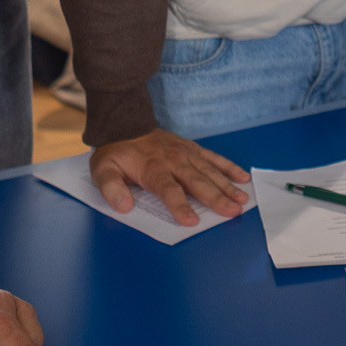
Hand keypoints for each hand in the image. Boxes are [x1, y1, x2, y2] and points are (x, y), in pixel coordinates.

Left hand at [90, 128, 249, 225]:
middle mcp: (174, 161)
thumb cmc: (116, 153)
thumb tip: (124, 206)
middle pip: (198, 183)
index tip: (191, 221)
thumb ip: (111, 188)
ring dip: (227, 186)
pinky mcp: (192, 148)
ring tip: (242, 200)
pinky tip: (243, 177)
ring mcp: (186, 153)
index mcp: (153, 170)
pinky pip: (214, 158)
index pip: (169, 191)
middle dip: (216, 198)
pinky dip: (229, 167)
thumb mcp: (102, 170)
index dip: (180, 206)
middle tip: (233, 212)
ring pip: (210, 172)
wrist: (125, 124)